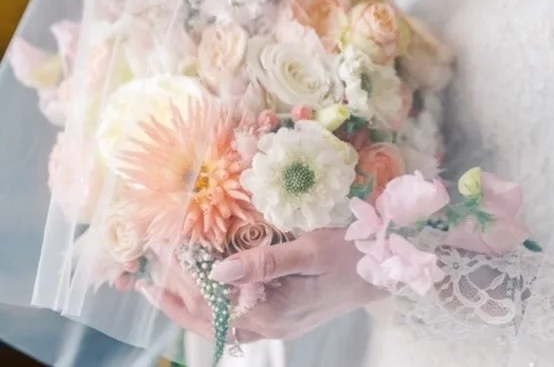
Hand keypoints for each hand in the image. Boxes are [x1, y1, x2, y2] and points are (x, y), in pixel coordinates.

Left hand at [139, 228, 381, 342]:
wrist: (388, 269)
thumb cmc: (353, 253)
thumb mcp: (310, 250)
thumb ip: (264, 262)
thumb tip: (218, 272)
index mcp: (270, 312)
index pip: (208, 309)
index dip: (177, 290)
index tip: (152, 270)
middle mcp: (268, 325)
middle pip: (208, 324)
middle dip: (174, 303)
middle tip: (144, 283)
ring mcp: (277, 324)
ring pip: (222, 324)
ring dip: (193, 306)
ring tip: (168, 285)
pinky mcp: (285, 316)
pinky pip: (241, 317)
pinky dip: (218, 306)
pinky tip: (213, 287)